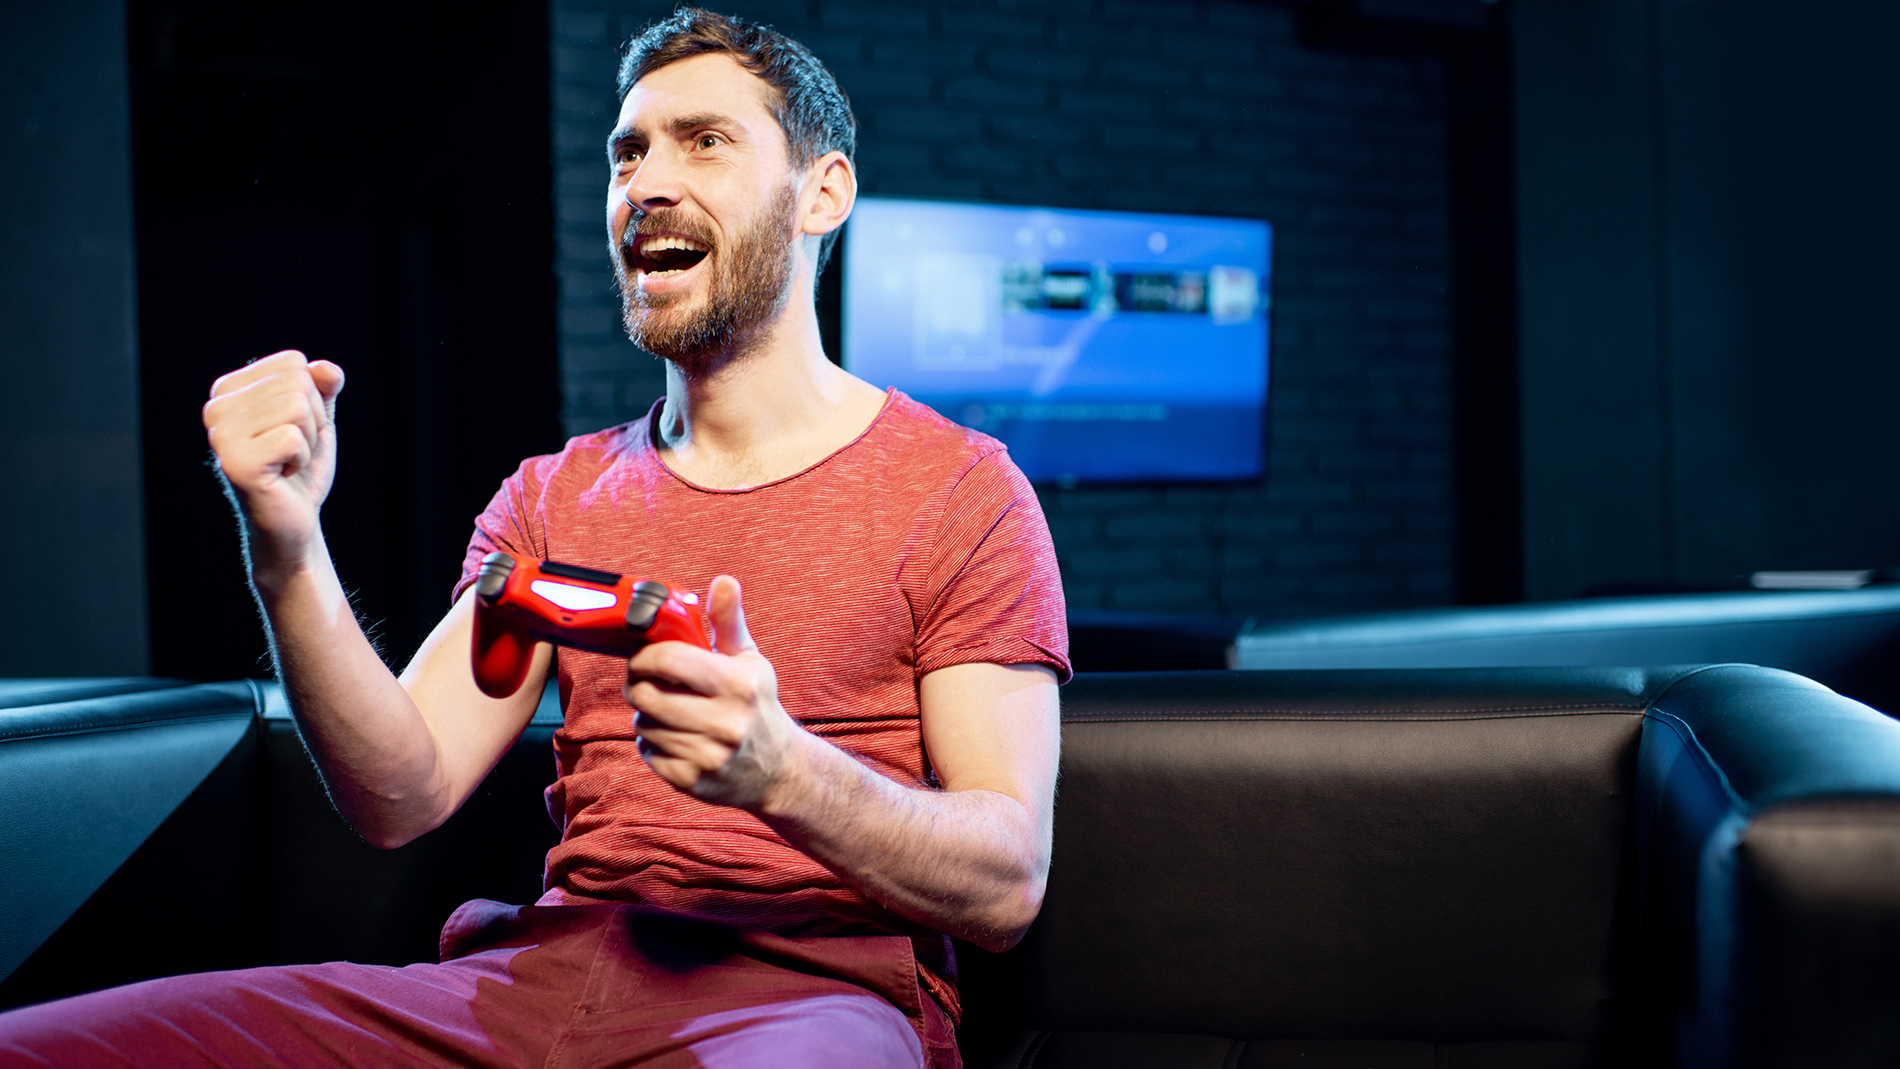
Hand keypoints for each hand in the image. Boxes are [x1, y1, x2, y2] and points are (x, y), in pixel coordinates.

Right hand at [202, 351, 344, 580]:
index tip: (291, 431)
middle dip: (312, 422)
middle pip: (298, 383)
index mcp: (228, 390)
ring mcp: (221, 436)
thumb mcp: (316, 419)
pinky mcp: (236, 463)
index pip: (294, 363)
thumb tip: (328, 369)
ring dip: (308, 441)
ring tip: (287, 463)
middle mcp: (216, 408)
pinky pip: (293, 437)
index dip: (310, 399)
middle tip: (291, 452)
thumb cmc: (300, 469)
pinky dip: (302, 459)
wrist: (292, 522)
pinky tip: (282, 476)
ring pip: (298, 407)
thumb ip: (322, 388)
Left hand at [624, 576, 799, 807]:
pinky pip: (648, 753)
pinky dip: (652, 744)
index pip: (669, 660)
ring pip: (644, 725)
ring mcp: (709, 755)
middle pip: (646, 695)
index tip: (643, 657)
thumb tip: (724, 581)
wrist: (778, 770)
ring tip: (668, 711)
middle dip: (638, 685)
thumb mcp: (749, 660)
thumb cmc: (756, 705)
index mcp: (738, 684)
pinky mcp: (693, 781)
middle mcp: (726, 722)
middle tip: (647, 682)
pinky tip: (674, 738)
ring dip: (647, 715)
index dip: (644, 656)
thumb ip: (729, 620)